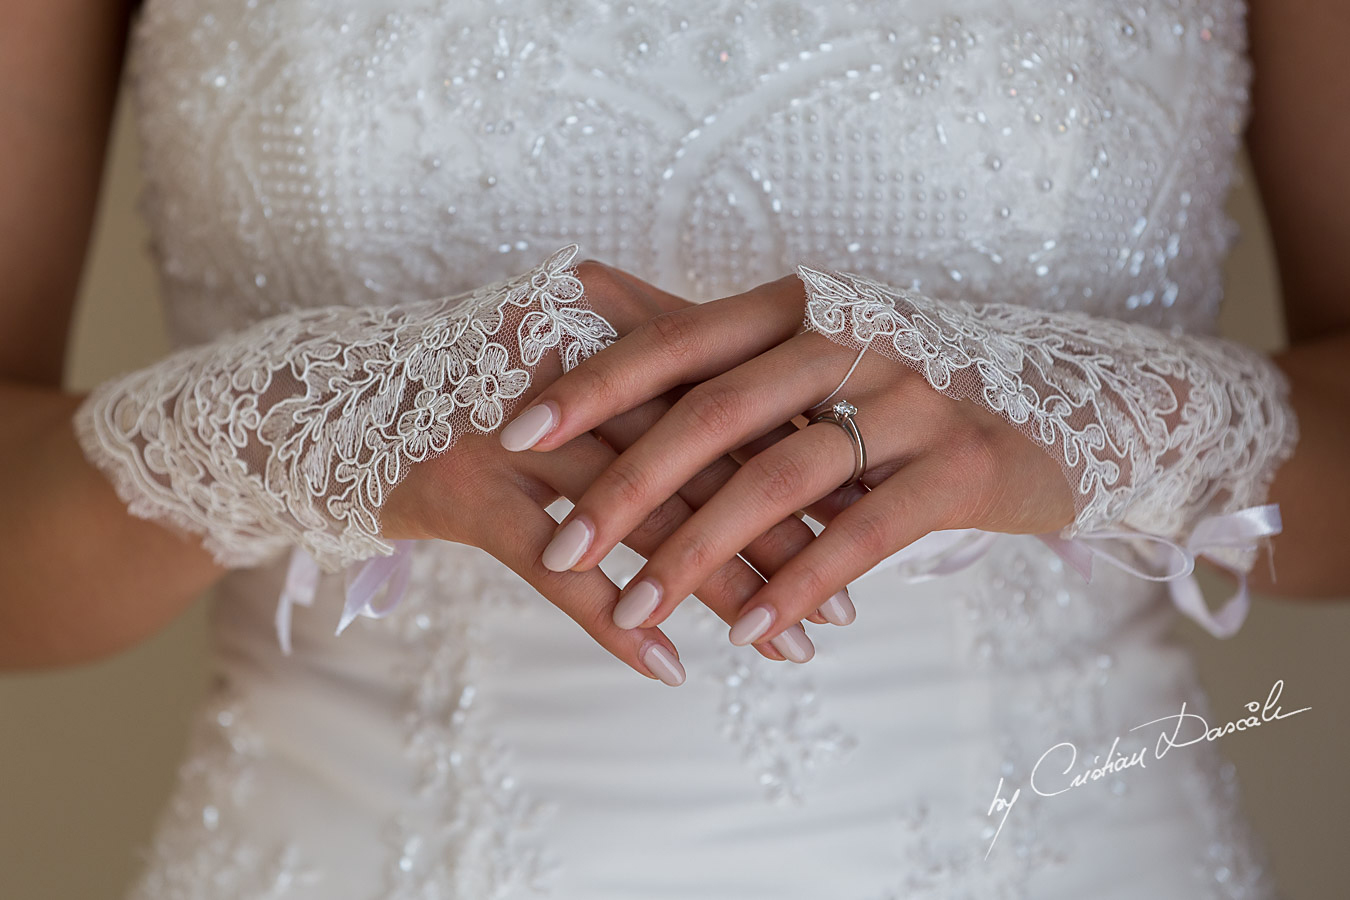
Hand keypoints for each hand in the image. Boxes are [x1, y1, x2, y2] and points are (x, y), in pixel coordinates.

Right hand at [380, 262, 823, 683]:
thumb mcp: (559, 345)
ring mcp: (511, 432)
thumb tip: (769, 406)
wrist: (328, 408)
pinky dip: (617, 624)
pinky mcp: (466, 494)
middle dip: (784, 537)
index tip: (864, 509)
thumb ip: (652, 361)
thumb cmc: (469, 382)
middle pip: (701, 461)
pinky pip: (558, 574)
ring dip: (722, 592)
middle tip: (848, 599)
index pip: (726, 394)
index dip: (799, 454)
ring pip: (644, 521)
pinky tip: (672, 669)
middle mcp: (564, 367)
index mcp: (601, 313)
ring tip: (790, 647)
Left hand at [498, 274, 1075, 650]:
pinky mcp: (959, 462)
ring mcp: (908, 395)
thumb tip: (608, 398)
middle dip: (625, 487)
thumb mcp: (814, 375)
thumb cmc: (900, 403)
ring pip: (779, 476)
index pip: (671, 343)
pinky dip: (799, 584)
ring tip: (635, 608)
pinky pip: (862, 532)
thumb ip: (729, 382)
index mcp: (794, 308)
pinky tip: (749, 631)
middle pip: (712, 413)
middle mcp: (845, 336)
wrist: (1056, 413)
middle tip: (558, 550)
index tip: (512, 434)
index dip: (588, 388)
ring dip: (698, 552)